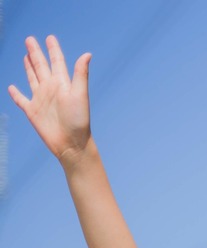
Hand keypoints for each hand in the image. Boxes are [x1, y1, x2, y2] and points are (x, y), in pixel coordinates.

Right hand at [8, 35, 92, 164]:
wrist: (72, 143)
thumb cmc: (79, 120)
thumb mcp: (80, 94)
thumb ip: (81, 74)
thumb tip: (87, 54)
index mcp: (62, 83)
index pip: (57, 62)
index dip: (53, 49)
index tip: (50, 38)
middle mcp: (51, 89)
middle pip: (41, 66)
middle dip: (36, 53)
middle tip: (30, 39)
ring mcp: (41, 99)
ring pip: (32, 78)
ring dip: (29, 67)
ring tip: (26, 56)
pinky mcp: (32, 111)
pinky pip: (21, 100)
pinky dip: (15, 94)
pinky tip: (12, 88)